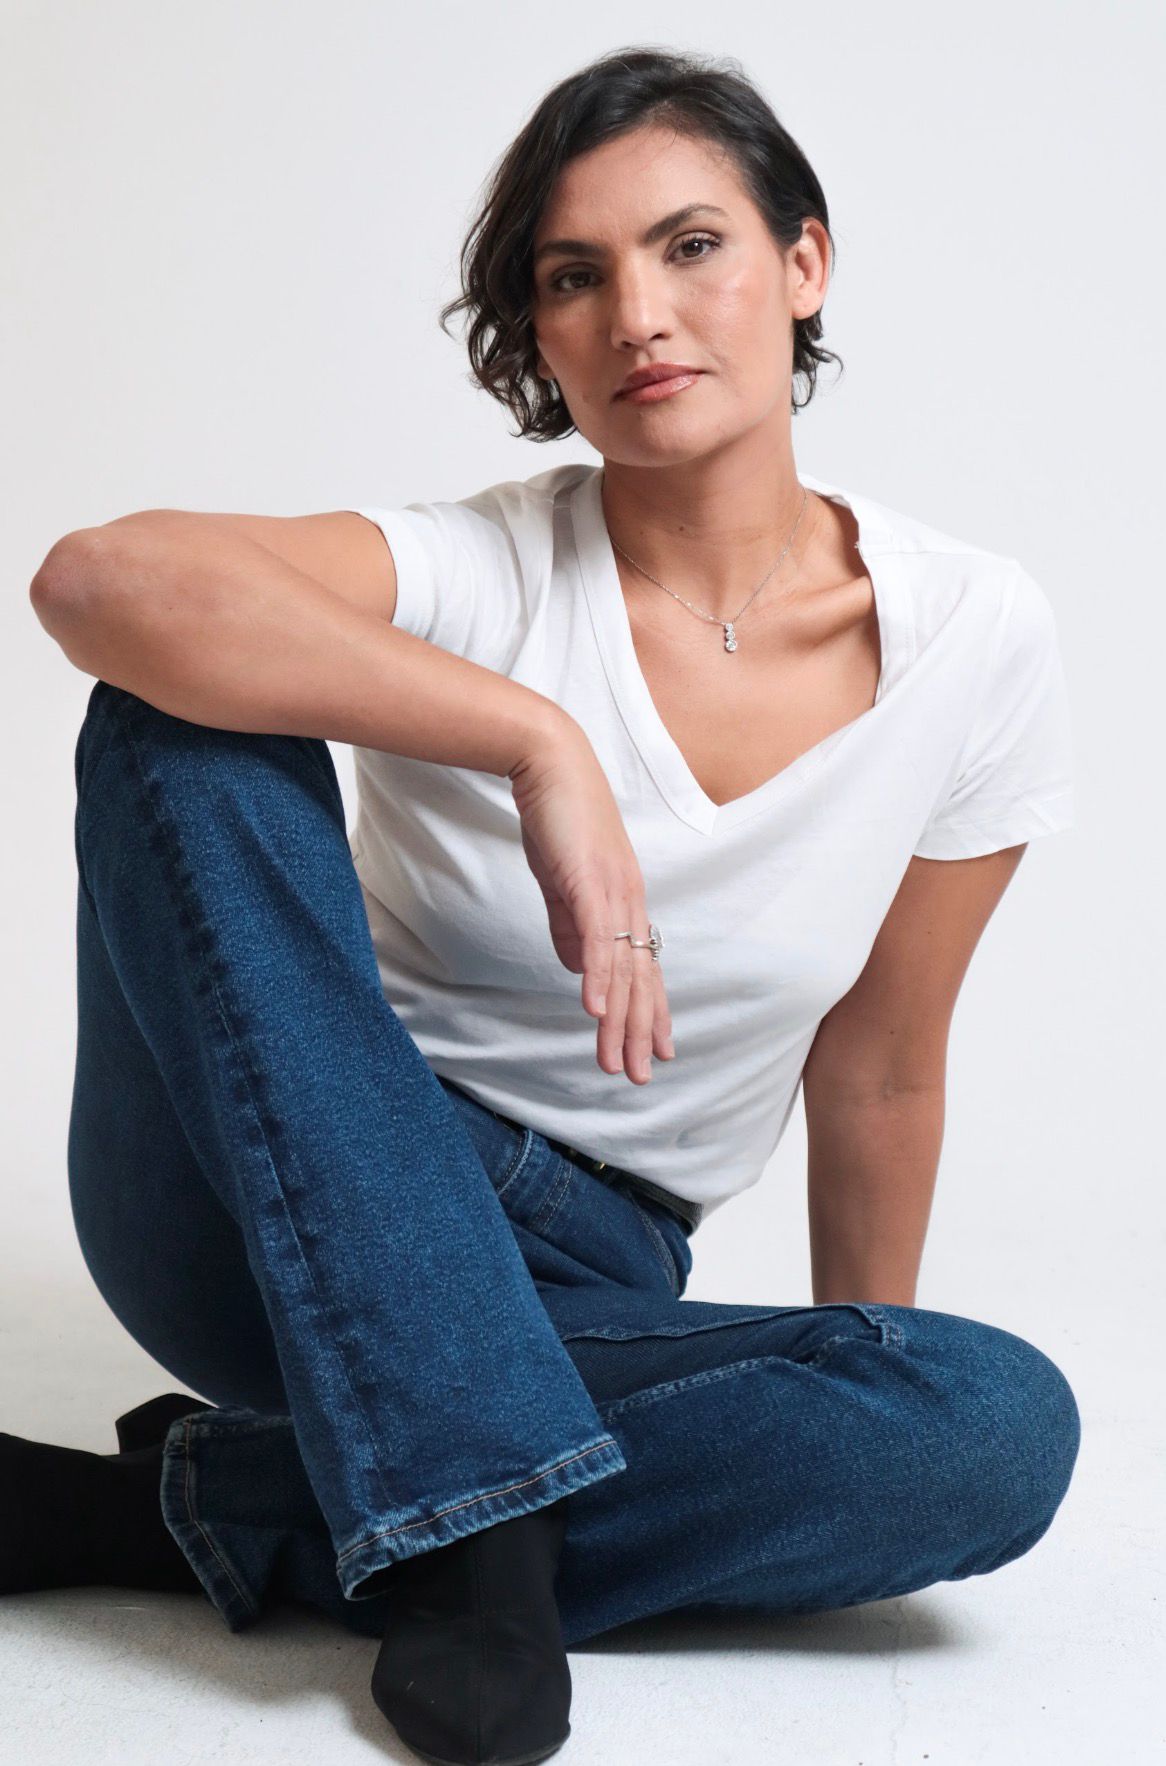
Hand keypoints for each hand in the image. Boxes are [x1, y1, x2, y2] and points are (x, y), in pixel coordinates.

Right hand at [508, 720, 675, 1084]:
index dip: (649, 1011)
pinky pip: (595, 939)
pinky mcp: (588, 881)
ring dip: (618, 1020)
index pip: (643, 967)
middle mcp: (628, 899)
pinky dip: (597, 978)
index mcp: (624, 900)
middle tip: (640, 1075)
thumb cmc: (555, 815)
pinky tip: (594, 1011)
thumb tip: (576, 967)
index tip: (654, 1050)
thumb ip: (569, 924)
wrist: (549, 761)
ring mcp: (612, 891)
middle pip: (640, 978)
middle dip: (639, 1031)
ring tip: (616, 1062)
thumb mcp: (562, 879)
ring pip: (621, 969)